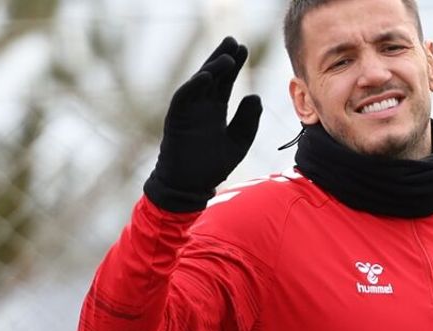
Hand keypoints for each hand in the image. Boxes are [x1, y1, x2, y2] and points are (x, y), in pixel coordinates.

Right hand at [144, 37, 262, 212]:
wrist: (189, 187)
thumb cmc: (211, 167)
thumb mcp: (237, 141)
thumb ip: (248, 120)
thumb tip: (255, 96)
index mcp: (214, 110)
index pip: (225, 82)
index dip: (234, 65)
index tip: (244, 49)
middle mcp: (200, 107)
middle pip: (212, 76)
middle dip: (222, 58)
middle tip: (235, 41)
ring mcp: (188, 112)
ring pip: (199, 83)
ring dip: (211, 68)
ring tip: (227, 57)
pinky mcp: (176, 120)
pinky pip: (184, 98)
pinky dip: (194, 86)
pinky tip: (207, 75)